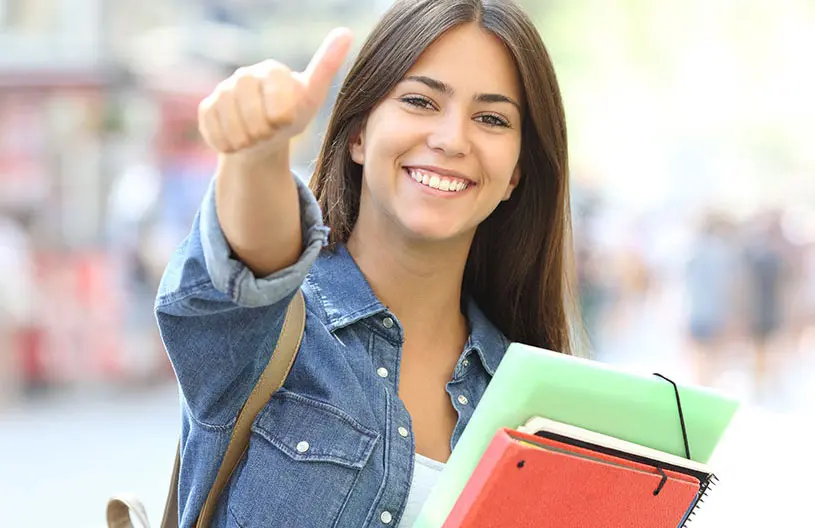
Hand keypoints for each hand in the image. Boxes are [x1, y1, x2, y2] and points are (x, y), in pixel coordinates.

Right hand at [198, 28, 353, 156]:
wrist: (264, 139)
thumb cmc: (291, 117)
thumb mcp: (312, 98)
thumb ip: (326, 67)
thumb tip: (346, 32)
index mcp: (272, 70)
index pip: (275, 98)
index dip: (280, 117)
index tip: (285, 121)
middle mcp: (244, 75)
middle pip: (250, 112)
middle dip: (263, 130)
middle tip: (270, 133)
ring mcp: (223, 91)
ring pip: (231, 124)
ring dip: (246, 140)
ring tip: (256, 138)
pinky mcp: (207, 108)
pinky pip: (214, 132)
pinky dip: (229, 144)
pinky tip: (238, 141)